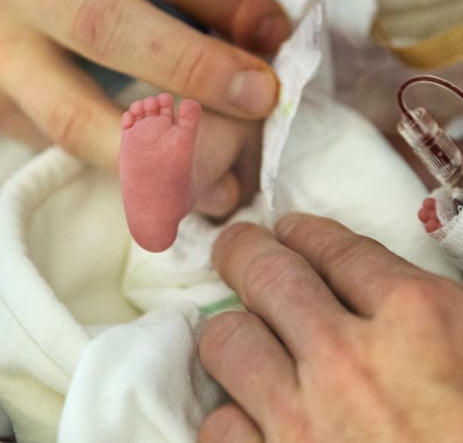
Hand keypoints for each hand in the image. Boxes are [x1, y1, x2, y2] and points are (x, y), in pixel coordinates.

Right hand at [0, 0, 288, 166]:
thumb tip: (263, 34)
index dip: (227, 0)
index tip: (276, 37)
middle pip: (110, 30)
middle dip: (199, 73)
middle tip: (262, 102)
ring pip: (77, 117)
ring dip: (163, 151)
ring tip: (223, 172)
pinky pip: (68, 146)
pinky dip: (131, 171)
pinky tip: (177, 181)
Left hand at [199, 214, 462, 441]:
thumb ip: (435, 316)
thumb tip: (391, 288)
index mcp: (419, 320)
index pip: (336, 248)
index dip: (306, 233)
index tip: (292, 232)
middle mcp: (350, 359)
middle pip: (267, 274)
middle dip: (244, 252)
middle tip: (237, 248)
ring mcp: (304, 422)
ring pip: (229, 339)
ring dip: (231, 332)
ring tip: (238, 332)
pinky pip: (220, 429)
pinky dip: (230, 420)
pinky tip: (247, 419)